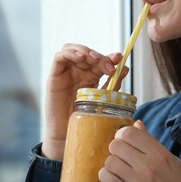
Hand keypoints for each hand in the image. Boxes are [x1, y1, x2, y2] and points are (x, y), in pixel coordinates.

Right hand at [42, 44, 128, 159]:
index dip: (109, 57)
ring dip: (85, 51)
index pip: (100, 60)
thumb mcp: (103, 100)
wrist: (68, 132)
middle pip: (88, 53)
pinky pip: (59, 57)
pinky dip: (70, 53)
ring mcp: (66, 72)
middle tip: (108, 67)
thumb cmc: (84, 118)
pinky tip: (80, 57)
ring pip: (73, 50)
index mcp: (91, 75)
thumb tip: (126, 69)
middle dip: (99, 57)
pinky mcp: (54, 75)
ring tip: (94, 59)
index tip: (119, 58)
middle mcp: (78, 71)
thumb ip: (112, 85)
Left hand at [99, 120, 180, 181]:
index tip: (123, 140)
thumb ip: (150, 140)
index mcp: (158, 153)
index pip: (129, 133)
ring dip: (111, 164)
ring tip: (118, 168)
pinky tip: (111, 177)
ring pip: (110, 162)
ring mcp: (139, 181)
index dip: (121, 134)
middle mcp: (148, 165)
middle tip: (120, 155)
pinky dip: (105, 177)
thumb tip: (136, 123)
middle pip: (116, 146)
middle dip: (115, 149)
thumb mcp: (168, 157)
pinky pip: (108, 180)